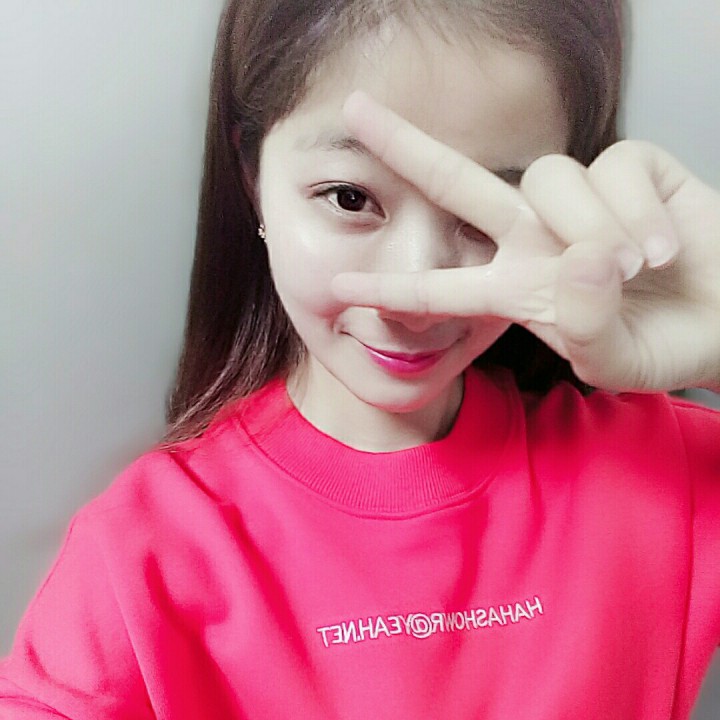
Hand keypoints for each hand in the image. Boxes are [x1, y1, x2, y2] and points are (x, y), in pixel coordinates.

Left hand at [332, 91, 719, 392]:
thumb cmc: (662, 343)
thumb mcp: (615, 362)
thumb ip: (587, 330)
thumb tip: (583, 258)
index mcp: (514, 288)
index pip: (440, 287)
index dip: (392, 288)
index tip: (338, 286)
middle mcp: (533, 237)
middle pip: (457, 183)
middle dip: (406, 147)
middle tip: (353, 110)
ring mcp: (577, 202)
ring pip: (546, 178)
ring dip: (591, 227)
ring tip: (640, 270)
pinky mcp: (629, 169)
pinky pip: (612, 170)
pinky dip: (639, 212)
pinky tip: (662, 247)